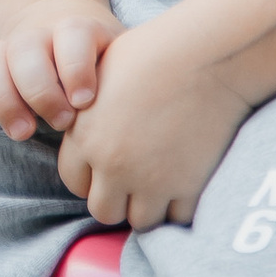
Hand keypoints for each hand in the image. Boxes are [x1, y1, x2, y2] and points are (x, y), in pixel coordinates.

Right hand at [0, 0, 123, 142]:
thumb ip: (128, 79)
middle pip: (25, 47)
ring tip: (23, 132)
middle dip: (38, 90)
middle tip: (60, 122)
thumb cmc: (107, 64)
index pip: (72, 34)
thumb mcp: (125, 63)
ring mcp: (9, 46)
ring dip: (2, 98)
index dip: (75, 66)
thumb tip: (138, 119)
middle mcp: (39, 33)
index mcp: (78, 28)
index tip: (84, 101)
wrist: (71, 32)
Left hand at [48, 4, 254, 230]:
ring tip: (160, 185)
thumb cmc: (152, 55)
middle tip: (134, 183)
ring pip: (140, 221)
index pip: (73, 181)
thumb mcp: (101, 77)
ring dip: (148, 207)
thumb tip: (84, 133)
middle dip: (117, 199)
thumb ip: (86, 115)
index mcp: (85, 138)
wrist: (202, 58)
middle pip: (103, 210)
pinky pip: (178, 218)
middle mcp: (113, 166)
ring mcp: (151, 181)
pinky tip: (184, 185)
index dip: (90, 177)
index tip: (106, 168)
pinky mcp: (188, 187)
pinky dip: (180, 207)